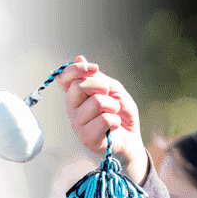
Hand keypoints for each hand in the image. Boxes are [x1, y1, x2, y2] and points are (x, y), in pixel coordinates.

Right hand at [56, 55, 149, 182]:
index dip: (76, 69)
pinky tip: (114, 127)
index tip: (94, 68)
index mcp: (75, 96)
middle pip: (79, 87)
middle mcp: (72, 109)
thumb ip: (97, 78)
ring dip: (113, 106)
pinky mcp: (87, 138)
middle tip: (111, 96)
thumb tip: (78, 58)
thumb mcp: (114, 90)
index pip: (64, 78)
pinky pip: (105, 119)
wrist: (132, 140)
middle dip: (101, 87)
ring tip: (114, 114)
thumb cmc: (121, 114)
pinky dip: (116, 120)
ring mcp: (77, 125)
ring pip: (97, 102)